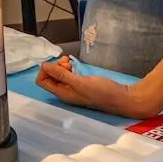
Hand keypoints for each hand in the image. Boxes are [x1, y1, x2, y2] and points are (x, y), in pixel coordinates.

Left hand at [35, 56, 162, 119]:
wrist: (122, 98)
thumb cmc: (102, 92)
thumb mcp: (80, 82)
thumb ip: (61, 75)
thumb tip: (44, 66)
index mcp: (62, 94)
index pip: (41, 81)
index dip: (46, 70)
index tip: (59, 64)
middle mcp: (65, 93)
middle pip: (49, 77)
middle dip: (54, 66)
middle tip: (67, 63)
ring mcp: (72, 89)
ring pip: (58, 75)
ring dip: (61, 66)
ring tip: (71, 64)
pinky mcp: (80, 85)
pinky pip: (67, 76)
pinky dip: (68, 69)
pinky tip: (75, 66)